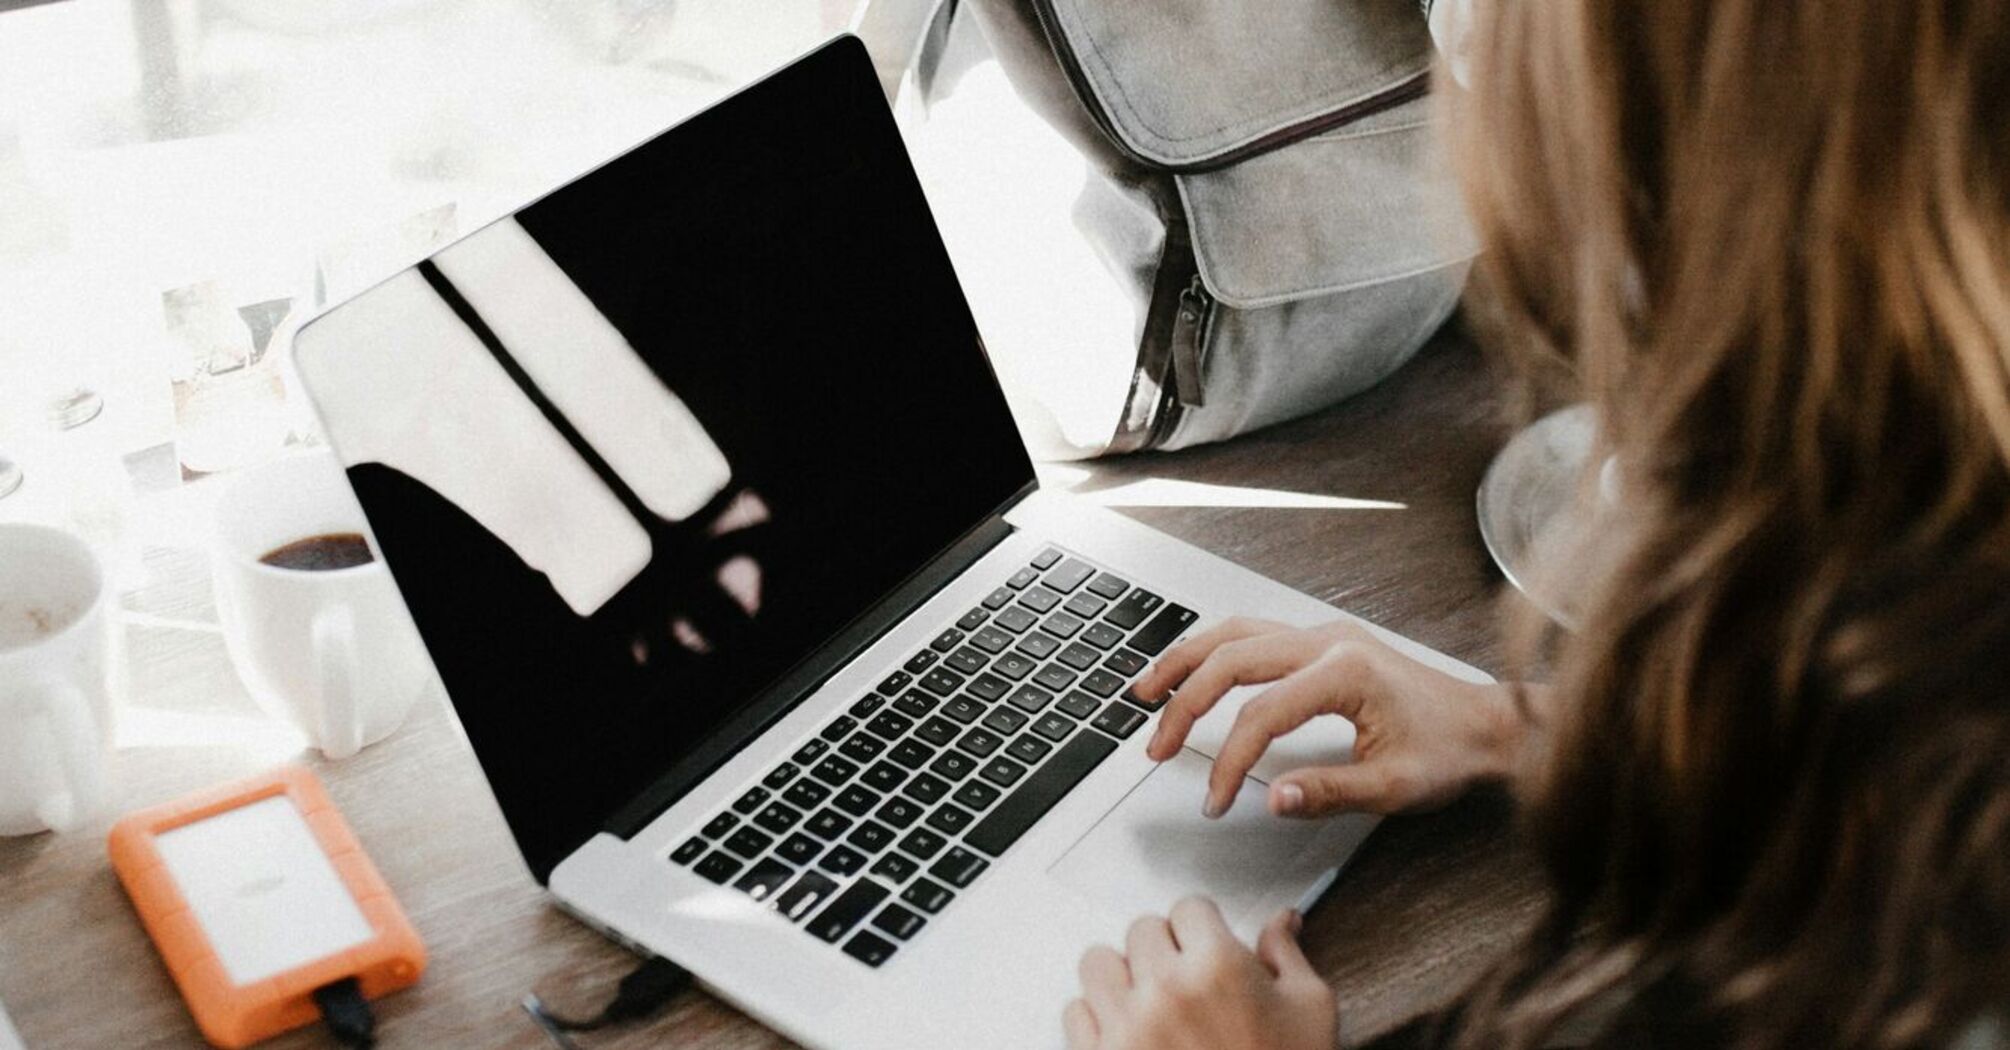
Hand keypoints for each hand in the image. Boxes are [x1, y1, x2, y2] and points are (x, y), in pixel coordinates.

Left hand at [1065, 899, 1334, 1049]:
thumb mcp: (1309, 1012)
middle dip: (1165, 949)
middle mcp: (1166, 989)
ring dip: (1122, 976)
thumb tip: (1281, 921)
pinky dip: (1097, 1018)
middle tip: (1186, 979)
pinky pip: (1075, 1012)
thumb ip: (1287, 957)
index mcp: (1218, 967)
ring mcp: (1128, 1026)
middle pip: (1141, 930)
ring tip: (1149, 1000)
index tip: (1207, 946)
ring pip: (1098, 963)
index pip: (1189, 908)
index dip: (1203, 928)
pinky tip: (1129, 1031)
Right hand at [1134, 617, 1523, 818]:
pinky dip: (1214, 651)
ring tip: (1146, 692)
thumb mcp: (1395, 787)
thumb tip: (1272, 798)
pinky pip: (1253, 633)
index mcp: (1345, 672)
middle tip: (1157, 747)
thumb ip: (1329, 792)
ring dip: (1186, 661)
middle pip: (1232, 659)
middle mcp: (1329, 641)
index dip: (1229, 761)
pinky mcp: (1324, 641)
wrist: (1490, 725)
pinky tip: (1192, 671)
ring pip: (1235, 632)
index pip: (1261, 714)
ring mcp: (1324, 635)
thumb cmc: (1451, 752)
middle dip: (1184, 704)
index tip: (1216, 800)